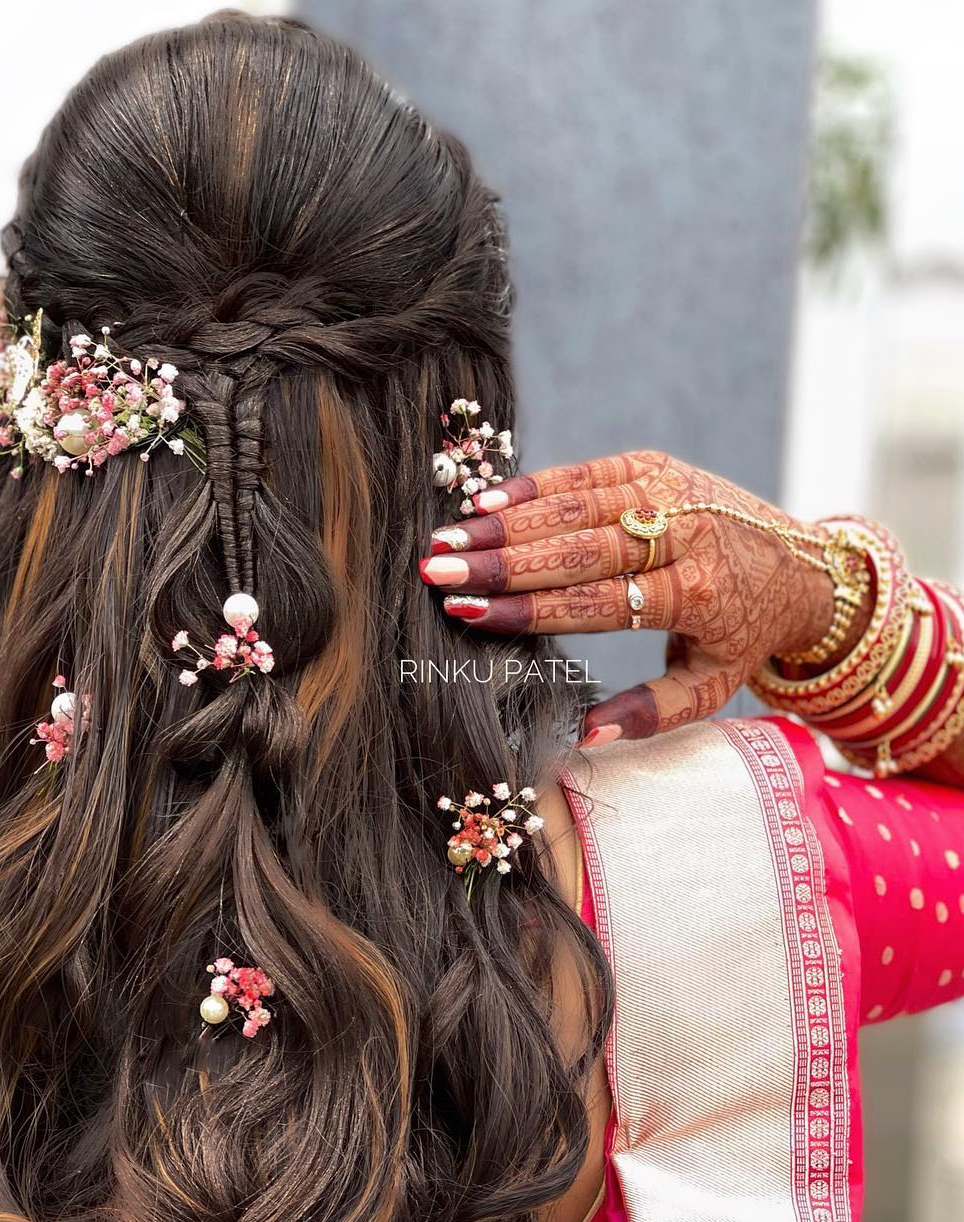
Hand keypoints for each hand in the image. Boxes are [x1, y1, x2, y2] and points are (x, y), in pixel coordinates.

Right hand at [418, 451, 837, 743]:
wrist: (805, 567)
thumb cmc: (744, 635)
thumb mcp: (711, 687)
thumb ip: (649, 713)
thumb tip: (583, 733)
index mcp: (694, 593)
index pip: (596, 602)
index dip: (529, 608)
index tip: (470, 613)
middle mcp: (683, 533)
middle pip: (577, 549)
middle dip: (501, 561)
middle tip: (438, 570)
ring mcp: (670, 491)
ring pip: (576, 505)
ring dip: (505, 522)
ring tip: (447, 537)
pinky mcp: (658, 466)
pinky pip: (589, 472)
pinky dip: (537, 484)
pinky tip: (487, 499)